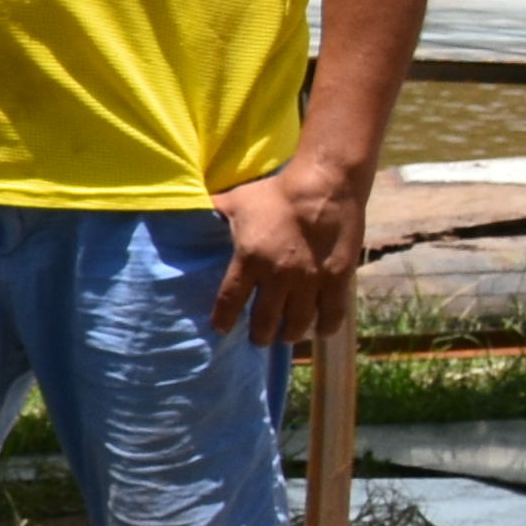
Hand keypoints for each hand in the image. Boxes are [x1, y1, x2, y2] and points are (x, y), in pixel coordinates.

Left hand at [214, 152, 364, 346]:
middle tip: (258, 338)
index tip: (220, 329)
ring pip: (298, 322)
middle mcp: (278, 277)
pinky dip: (325, 327)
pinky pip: (331, 313)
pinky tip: (319, 331)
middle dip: (260, 334)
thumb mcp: (237, 201)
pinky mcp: (337, 279)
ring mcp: (310, 281)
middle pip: (265, 320)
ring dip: (290, 334)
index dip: (223, 320)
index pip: (230, 300)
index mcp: (249, 260)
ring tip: (286, 336)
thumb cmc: (276, 192)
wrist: (325, 186)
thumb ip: (215, 212)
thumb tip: (188, 211)